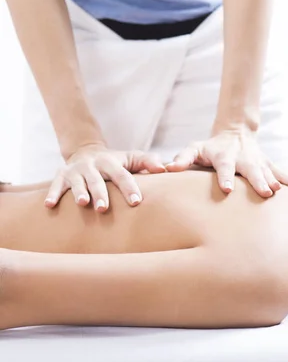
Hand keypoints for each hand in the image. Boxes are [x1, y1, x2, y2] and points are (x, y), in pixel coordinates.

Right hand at [45, 144, 165, 211]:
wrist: (86, 152)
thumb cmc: (116, 162)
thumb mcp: (132, 158)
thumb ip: (148, 162)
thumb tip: (165, 169)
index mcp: (111, 162)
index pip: (122, 176)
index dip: (129, 188)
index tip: (136, 202)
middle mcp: (92, 166)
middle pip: (98, 181)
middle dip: (101, 194)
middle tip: (105, 208)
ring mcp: (76, 171)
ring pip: (77, 183)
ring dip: (79, 193)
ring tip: (83, 203)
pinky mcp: (61, 175)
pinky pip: (56, 185)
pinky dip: (52, 194)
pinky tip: (49, 205)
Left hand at [165, 128, 287, 196]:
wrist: (235, 133)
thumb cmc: (210, 148)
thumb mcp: (195, 149)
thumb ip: (183, 158)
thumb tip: (170, 169)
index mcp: (225, 157)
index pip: (225, 167)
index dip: (226, 177)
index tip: (228, 190)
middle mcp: (244, 159)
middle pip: (252, 170)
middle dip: (258, 181)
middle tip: (265, 193)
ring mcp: (258, 162)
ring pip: (268, 172)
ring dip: (275, 181)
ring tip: (281, 192)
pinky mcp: (268, 165)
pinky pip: (282, 172)